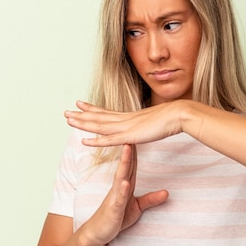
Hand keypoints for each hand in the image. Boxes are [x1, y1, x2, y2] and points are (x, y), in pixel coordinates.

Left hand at [64, 100, 184, 146]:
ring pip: (99, 126)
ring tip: (68, 120)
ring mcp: (126, 127)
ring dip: (83, 124)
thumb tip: (147, 122)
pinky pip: (109, 140)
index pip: (107, 112)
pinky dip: (96, 141)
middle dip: (81, 115)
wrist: (179, 114)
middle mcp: (125, 119)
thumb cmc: (172, 117)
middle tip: (66, 112)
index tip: (80, 104)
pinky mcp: (131, 136)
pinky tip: (84, 142)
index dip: (92, 108)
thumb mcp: (156, 120)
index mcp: (130, 116)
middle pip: (99, 117)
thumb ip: (148, 123)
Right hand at [79, 144, 168, 245]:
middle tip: (133, 131)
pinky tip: (124, 183)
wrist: (98, 233)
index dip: (136, 150)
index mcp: (125, 185)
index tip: (141, 134)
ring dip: (124, 163)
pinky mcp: (113, 209)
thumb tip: (166, 192)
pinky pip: (118, 199)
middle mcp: (119, 187)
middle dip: (130, 149)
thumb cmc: (116, 218)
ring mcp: (115, 197)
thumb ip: (150, 200)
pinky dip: (121, 190)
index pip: (132, 165)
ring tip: (127, 149)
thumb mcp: (137, 208)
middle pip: (126, 165)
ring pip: (120, 177)